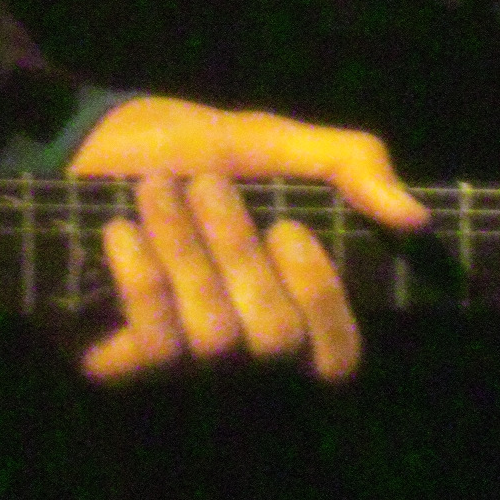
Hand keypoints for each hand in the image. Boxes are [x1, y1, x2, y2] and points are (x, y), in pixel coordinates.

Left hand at [66, 96, 426, 384]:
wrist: (83, 142)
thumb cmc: (183, 146)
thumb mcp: (269, 140)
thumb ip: (347, 164)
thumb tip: (416, 216)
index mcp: (286, 299)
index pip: (338, 358)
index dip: (325, 304)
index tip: (290, 227)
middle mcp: (240, 342)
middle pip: (275, 340)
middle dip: (240, 252)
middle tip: (206, 185)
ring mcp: (182, 359)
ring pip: (215, 339)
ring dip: (184, 250)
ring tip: (155, 190)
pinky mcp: (122, 360)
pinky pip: (154, 344)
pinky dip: (140, 274)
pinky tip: (120, 228)